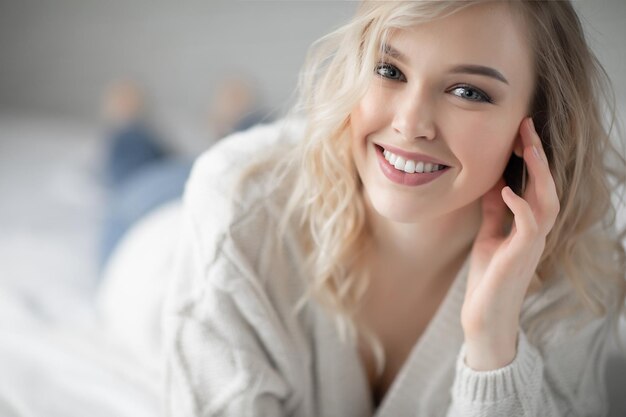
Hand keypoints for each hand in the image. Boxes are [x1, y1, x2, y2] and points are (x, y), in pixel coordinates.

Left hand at [461, 117, 559, 369]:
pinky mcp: (522, 254)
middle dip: (538, 155)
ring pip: (547, 200)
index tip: (519, 130)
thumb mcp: (489, 235)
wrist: (486, 314)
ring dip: (539, 173)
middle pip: (546, 185)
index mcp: (529, 225)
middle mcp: (536, 231)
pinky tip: (507, 188)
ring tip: (528, 146)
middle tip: (527, 126)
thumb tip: (493, 183)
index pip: (534, 183)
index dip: (530, 157)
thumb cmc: (489, 277)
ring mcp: (532, 243)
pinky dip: (520, 204)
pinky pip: (529, 224)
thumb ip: (495, 211)